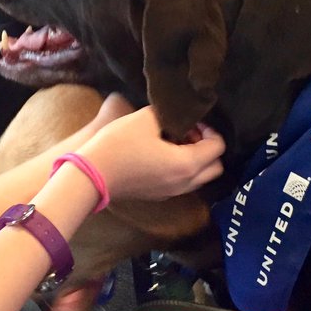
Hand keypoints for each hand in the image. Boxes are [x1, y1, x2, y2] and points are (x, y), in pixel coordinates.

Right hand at [79, 106, 224, 201]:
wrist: (91, 175)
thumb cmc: (119, 145)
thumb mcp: (146, 119)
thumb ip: (169, 114)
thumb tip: (177, 115)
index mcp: (186, 164)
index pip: (218, 148)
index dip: (210, 130)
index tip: (192, 121)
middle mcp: (185, 183)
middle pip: (215, 167)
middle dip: (208, 147)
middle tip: (188, 132)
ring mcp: (172, 193)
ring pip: (200, 177)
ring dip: (196, 159)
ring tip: (174, 142)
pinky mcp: (159, 195)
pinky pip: (184, 183)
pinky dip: (183, 169)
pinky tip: (162, 154)